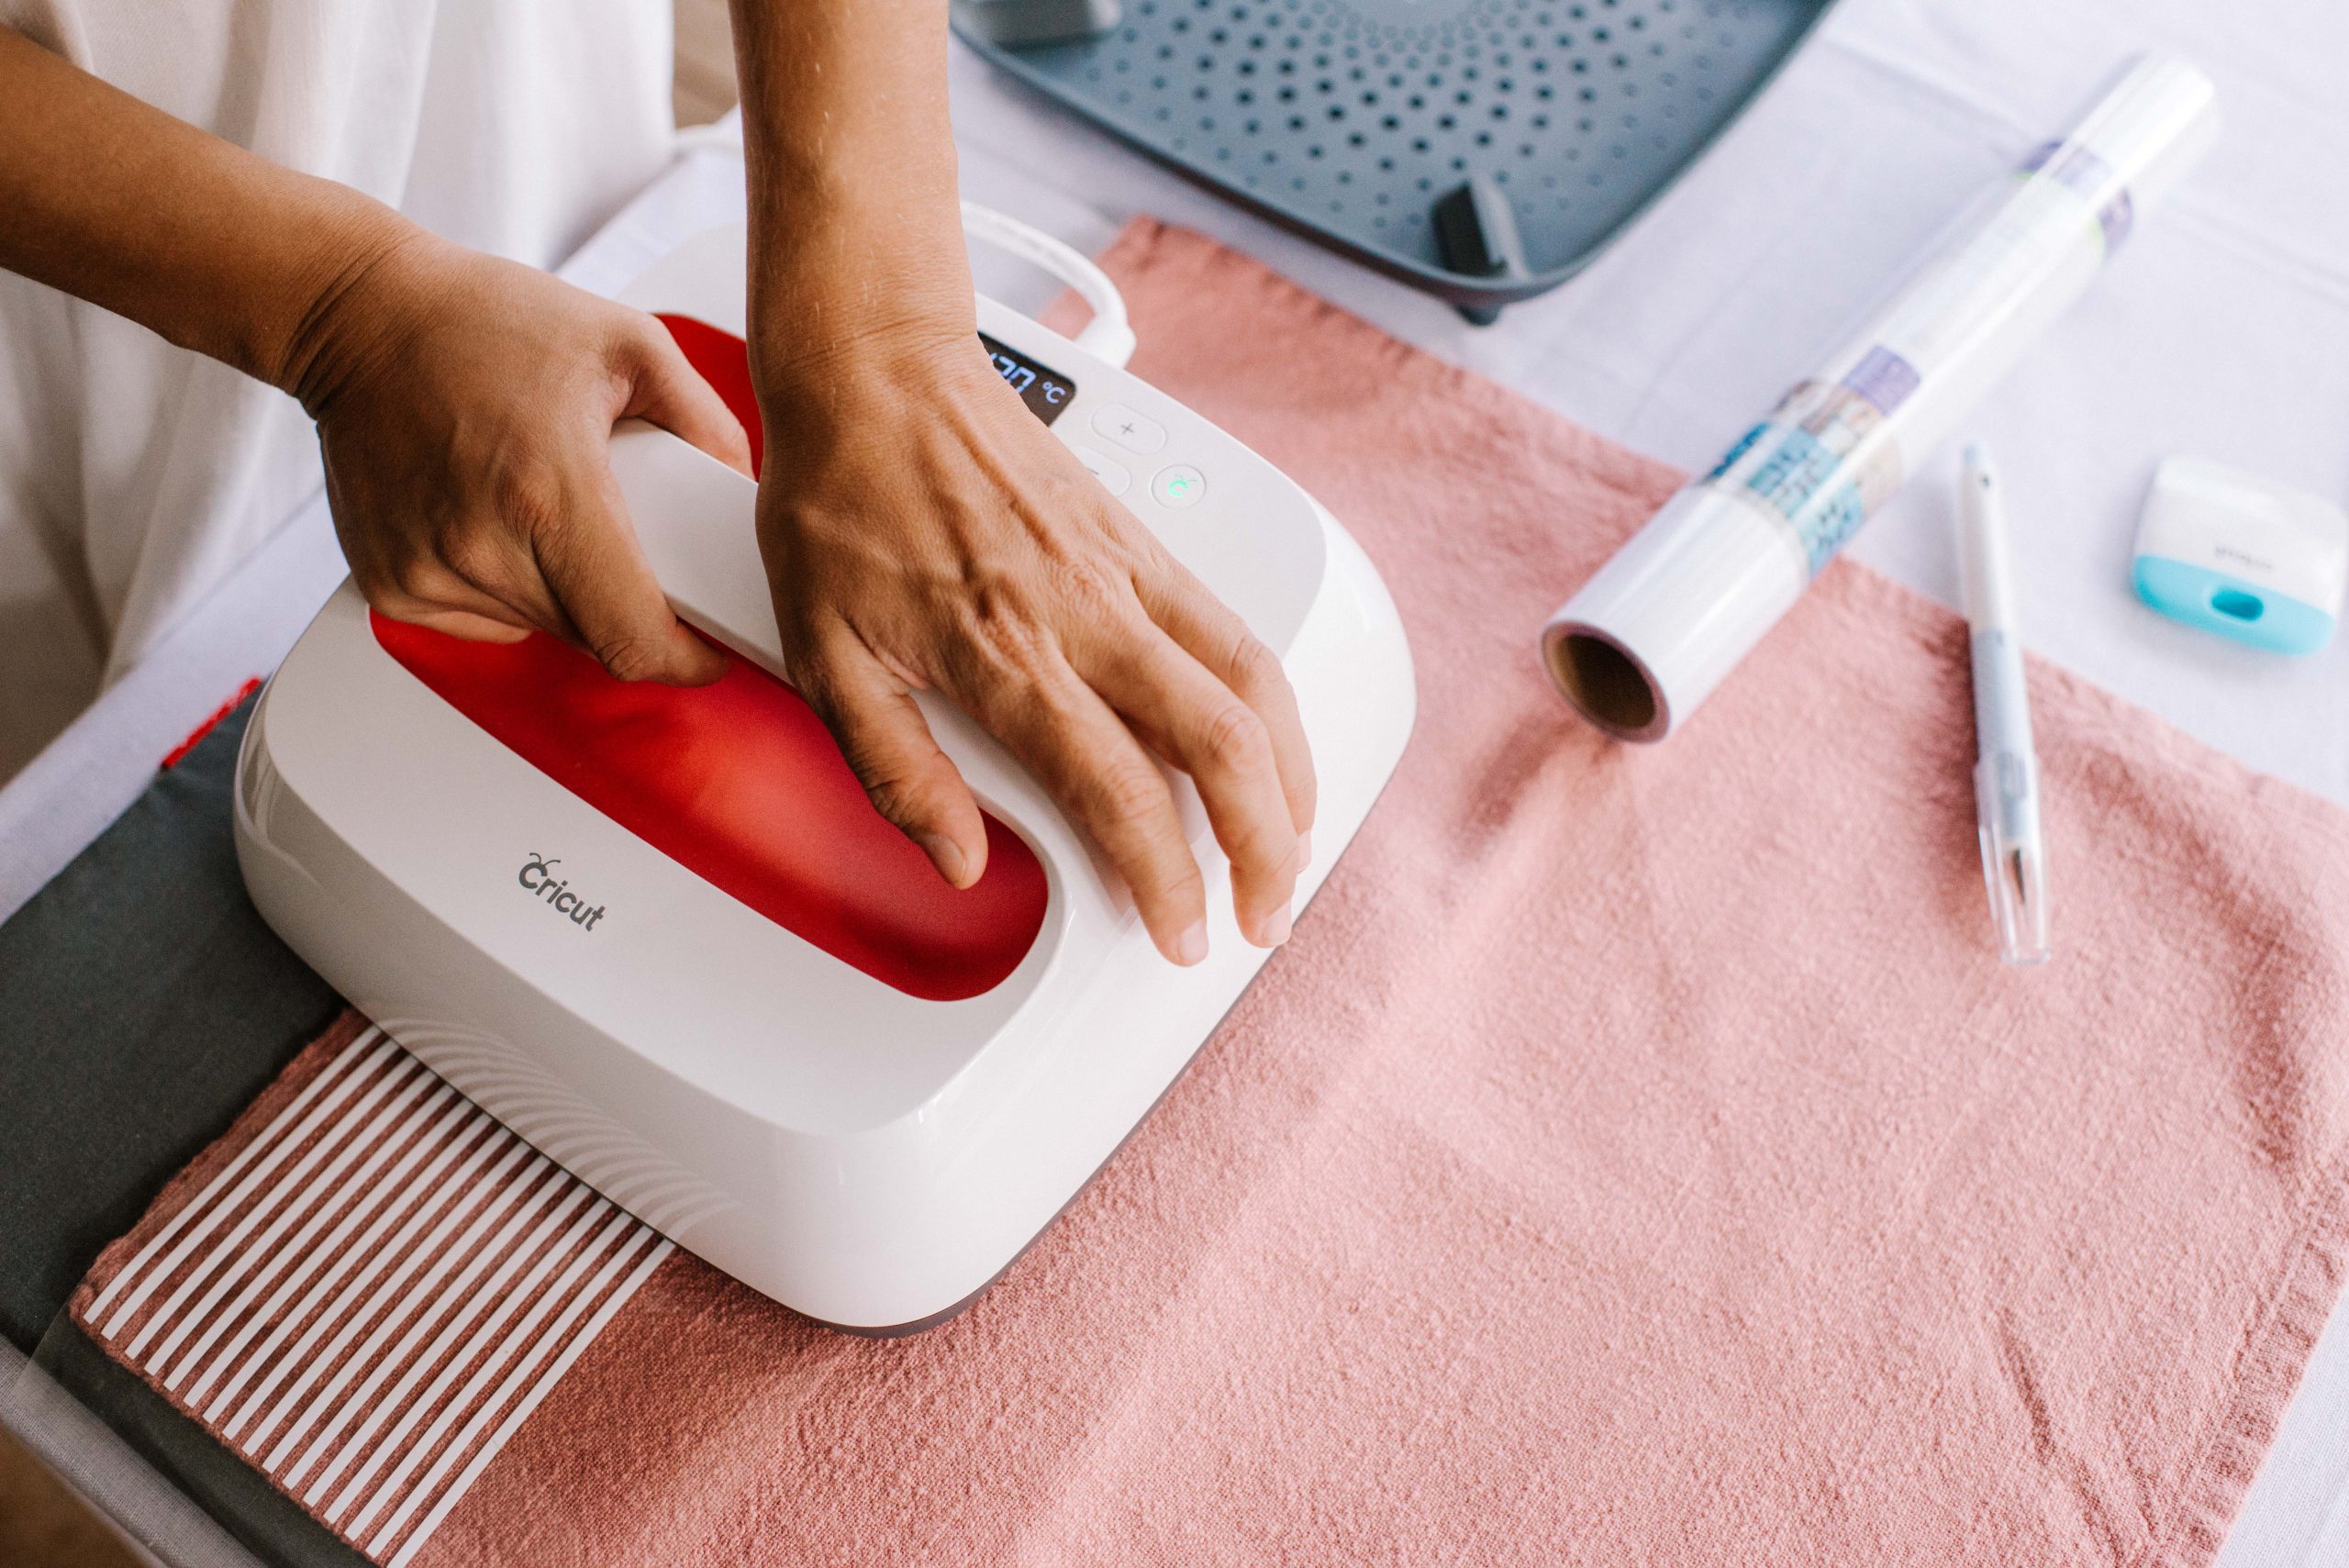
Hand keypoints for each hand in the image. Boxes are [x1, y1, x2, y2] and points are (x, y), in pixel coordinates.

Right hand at [287, 227, 754, 681]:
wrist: (356, 315)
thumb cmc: (485, 320)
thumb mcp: (630, 344)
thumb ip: (706, 424)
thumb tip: (739, 496)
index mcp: (549, 493)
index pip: (633, 637)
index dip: (684, 659)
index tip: (707, 648)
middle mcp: (480, 545)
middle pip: (595, 636)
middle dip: (628, 604)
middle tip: (625, 537)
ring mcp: (427, 572)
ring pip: (540, 630)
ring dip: (565, 594)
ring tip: (546, 508)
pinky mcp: (391, 585)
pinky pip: (483, 622)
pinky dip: (506, 590)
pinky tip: (493, 522)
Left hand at [754, 328, 1316, 964]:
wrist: (876, 370)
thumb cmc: (842, 501)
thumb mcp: (825, 657)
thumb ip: (897, 772)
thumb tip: (962, 861)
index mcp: (1007, 655)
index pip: (1120, 794)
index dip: (1164, 881)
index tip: (1178, 933)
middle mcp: (1086, 612)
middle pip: (1222, 744)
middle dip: (1264, 847)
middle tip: (1261, 910)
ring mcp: (1127, 569)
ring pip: (1254, 682)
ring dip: (1291, 776)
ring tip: (1292, 840)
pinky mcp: (1142, 535)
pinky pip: (1235, 626)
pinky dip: (1272, 699)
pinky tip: (1270, 739)